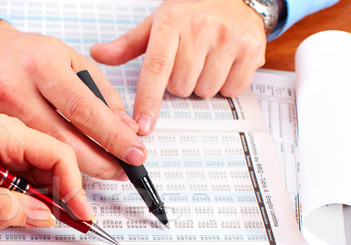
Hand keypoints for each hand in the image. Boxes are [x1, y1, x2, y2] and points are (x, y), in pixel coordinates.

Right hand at [0, 19, 144, 178]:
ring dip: (80, 169)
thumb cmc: (30, 55)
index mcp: (42, 66)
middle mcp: (16, 91)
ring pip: (45, 156)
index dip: (113, 136)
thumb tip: (126, 129)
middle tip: (122, 171)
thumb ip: (102, 94)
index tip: (136, 152)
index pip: (83, 108)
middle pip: (63, 140)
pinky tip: (68, 170)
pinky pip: (25, 160)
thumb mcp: (71, 60)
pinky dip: (51, 169)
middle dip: (100, 162)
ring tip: (103, 169)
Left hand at [0, 115, 92, 229]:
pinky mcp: (5, 166)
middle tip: (1, 221)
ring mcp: (12, 153)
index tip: (81, 216)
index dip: (75, 187)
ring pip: (35, 191)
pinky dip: (4, 209)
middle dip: (32, 207)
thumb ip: (1, 205)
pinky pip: (21, 194)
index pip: (58, 155)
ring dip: (13, 212)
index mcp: (7, 134)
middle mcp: (15, 140)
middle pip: (51, 176)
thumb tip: (45, 217)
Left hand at [90, 0, 265, 134]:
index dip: (148, 100)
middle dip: (180, 84)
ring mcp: (228, 39)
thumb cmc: (192, 13)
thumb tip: (98, 54)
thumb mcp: (157, 24)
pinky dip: (225, 85)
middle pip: (180, 87)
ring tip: (206, 62)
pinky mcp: (251, 50)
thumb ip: (127, 45)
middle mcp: (200, 29)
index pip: (156, 68)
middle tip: (186, 64)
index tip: (143, 125)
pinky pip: (231, 89)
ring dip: (202, 85)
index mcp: (171, 23)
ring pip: (205, 90)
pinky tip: (224, 65)